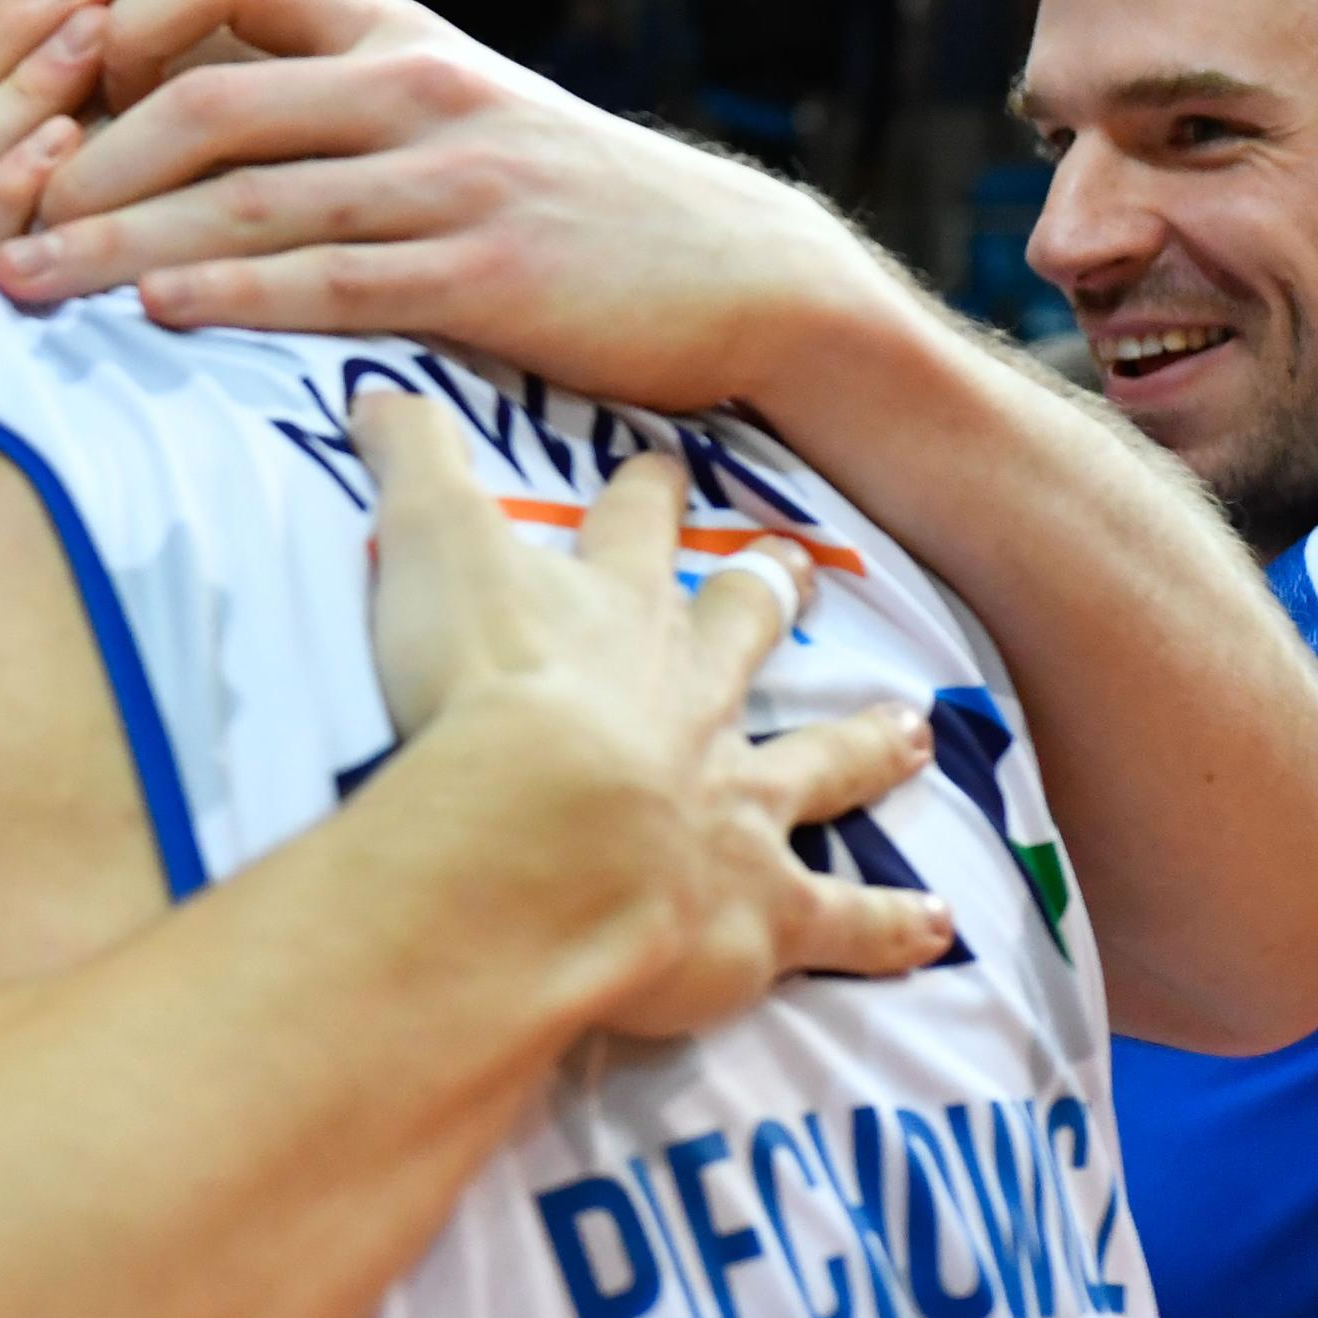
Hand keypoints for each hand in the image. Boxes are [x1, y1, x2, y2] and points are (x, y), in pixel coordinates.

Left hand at [0, 0, 894, 412]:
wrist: (737, 271)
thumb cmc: (567, 199)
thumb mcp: (451, 108)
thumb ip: (333, 93)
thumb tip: (177, 107)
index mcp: (395, 34)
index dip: (126, 15)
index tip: (51, 84)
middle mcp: (413, 88)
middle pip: (204, 102)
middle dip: (75, 162)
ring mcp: (450, 180)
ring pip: (244, 202)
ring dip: (113, 246)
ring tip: (16, 281)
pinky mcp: (485, 275)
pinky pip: (331, 282)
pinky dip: (230, 297)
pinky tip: (152, 314)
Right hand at [353, 393, 953, 1040]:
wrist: (541, 829)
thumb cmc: (481, 683)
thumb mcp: (428, 541)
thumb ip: (409, 462)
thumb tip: (379, 385)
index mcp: (619, 610)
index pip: (637, 530)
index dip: (649, 495)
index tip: (668, 465)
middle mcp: (697, 695)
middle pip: (744, 628)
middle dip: (769, 593)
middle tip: (803, 564)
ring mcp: (739, 802)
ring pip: (819, 763)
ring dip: (865, 747)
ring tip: (913, 732)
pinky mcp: (757, 911)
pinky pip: (841, 918)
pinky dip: (889, 927)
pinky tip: (938, 931)